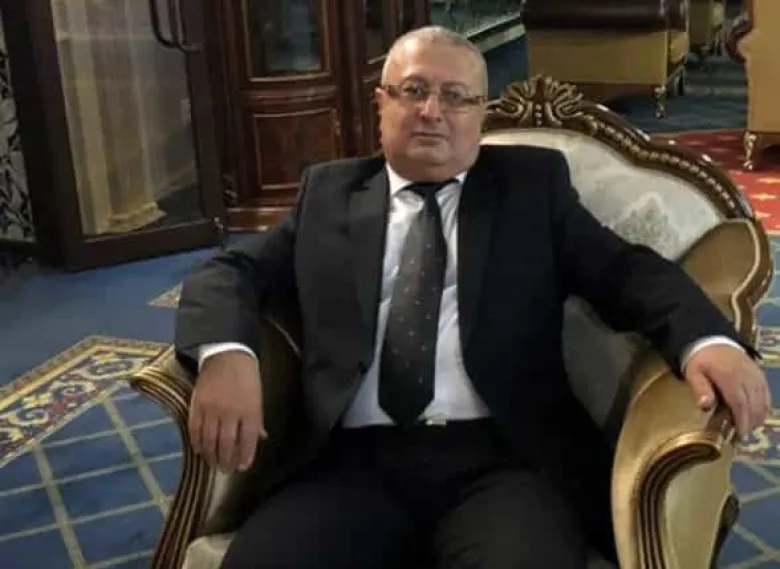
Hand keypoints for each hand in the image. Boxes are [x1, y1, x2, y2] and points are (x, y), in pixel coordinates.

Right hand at [189, 350, 266, 472]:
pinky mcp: (196, 405)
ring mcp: (211, 409)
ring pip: (209, 440)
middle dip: (227, 460)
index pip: (248, 439)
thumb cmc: (247, 377)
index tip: (243, 467)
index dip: (245, 456)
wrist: (227, 355)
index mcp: (249, 409)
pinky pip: (195, 429)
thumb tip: (261, 439)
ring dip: (211, 456)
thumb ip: (257, 420)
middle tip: (226, 470)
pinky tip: (200, 451)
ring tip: (214, 465)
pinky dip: (197, 442)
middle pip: (227, 443)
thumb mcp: (258, 397)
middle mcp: (230, 412)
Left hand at [684, 344, 770, 437]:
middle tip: (744, 434)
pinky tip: (758, 415)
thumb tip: (705, 405)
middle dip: (750, 421)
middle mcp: (746, 375)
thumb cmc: (700, 360)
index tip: (740, 434)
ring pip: (763, 399)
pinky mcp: (759, 373)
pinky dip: (764, 405)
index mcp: (728, 375)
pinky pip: (766, 392)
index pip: (739, 402)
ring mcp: (755, 373)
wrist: (711, 340)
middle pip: (753, 403)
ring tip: (749, 427)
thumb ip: (700, 388)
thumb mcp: (693, 372)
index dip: (741, 419)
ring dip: (758, 416)